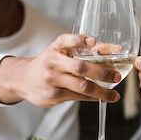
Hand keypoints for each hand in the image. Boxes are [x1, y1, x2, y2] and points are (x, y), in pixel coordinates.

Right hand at [0, 34, 121, 106]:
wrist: (23, 79)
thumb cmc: (50, 62)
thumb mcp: (61, 51)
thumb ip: (84, 50)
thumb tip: (115, 50)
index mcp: (56, 47)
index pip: (66, 40)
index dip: (80, 41)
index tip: (93, 42)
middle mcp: (53, 62)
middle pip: (80, 67)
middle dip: (102, 73)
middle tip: (117, 76)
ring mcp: (53, 79)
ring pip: (82, 86)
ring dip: (102, 92)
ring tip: (115, 95)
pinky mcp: (54, 94)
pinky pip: (78, 96)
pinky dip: (93, 98)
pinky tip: (104, 98)